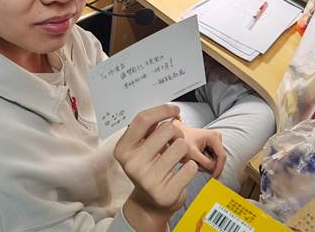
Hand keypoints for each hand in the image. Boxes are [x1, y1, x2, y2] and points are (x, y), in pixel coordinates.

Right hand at [114, 104, 197, 230]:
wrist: (149, 204)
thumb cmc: (148, 167)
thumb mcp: (140, 148)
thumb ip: (148, 129)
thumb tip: (168, 110)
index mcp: (123, 150)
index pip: (143, 119)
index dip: (162, 110)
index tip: (174, 109)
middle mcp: (132, 164)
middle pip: (167, 129)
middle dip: (177, 132)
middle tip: (174, 142)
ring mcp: (148, 180)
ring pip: (182, 146)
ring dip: (184, 150)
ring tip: (177, 158)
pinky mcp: (166, 193)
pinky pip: (191, 166)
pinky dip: (190, 166)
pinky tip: (181, 172)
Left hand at [175, 123, 225, 177]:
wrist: (176, 135)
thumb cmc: (182, 141)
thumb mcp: (192, 154)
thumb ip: (205, 163)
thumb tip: (214, 171)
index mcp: (214, 136)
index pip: (222, 156)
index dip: (219, 169)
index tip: (214, 178)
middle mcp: (216, 137)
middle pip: (219, 158)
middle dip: (210, 166)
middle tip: (197, 166)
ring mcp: (214, 140)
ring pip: (215, 159)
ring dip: (206, 164)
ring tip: (194, 160)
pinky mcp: (211, 145)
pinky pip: (212, 158)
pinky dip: (205, 161)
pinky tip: (196, 158)